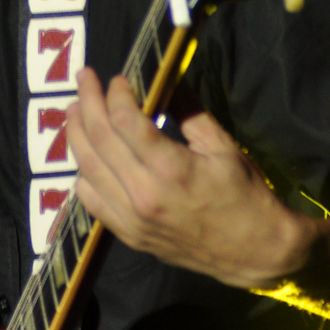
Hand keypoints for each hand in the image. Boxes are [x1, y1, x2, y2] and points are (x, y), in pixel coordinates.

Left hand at [66, 69, 317, 289]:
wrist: (254, 252)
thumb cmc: (243, 194)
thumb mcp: (222, 145)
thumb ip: (188, 110)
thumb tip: (165, 77)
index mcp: (170, 167)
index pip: (124, 120)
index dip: (116, 94)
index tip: (117, 78)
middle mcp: (144, 194)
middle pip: (99, 138)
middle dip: (87, 102)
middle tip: (84, 78)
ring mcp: (132, 219)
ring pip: (87, 168)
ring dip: (76, 134)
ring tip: (75, 109)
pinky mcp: (129, 236)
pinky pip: (91, 201)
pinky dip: (83, 174)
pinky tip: (86, 155)